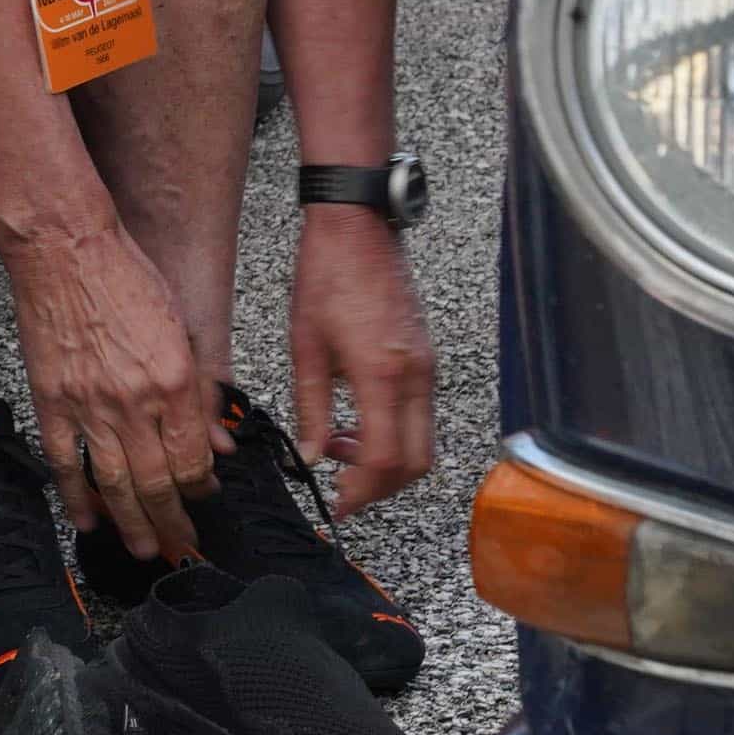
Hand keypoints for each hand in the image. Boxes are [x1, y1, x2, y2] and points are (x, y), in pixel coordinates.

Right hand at [4, 202, 219, 561]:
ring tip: (144, 549)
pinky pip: (65, 460)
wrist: (65, 249)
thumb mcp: (183, 329)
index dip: (200, 489)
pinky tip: (87, 520)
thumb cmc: (127, 277)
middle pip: (159, 483)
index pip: (193, 460)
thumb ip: (202, 392)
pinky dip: (76, 495)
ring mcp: (90, 403)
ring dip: (132, 523)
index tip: (203, 499)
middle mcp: (136, 401)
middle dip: (173, 523)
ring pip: (116, 482)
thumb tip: (218, 443)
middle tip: (182, 547)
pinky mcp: (53, 399)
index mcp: (175, 382)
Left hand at [285, 207, 439, 516]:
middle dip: (381, 488)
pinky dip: (395, 435)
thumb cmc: (325, 277)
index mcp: (383, 376)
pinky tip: (358, 424)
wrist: (358, 229)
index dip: (362, 492)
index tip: (337, 505)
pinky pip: (421, 416)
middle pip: (416, 463)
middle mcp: (417, 378)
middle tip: (342, 490)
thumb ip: (311, 409)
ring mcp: (428, 369)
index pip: (385, 460)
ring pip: (424, 443)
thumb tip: (313, 457)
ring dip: (389, 462)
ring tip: (341, 450)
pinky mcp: (427, 359)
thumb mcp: (305, 348)